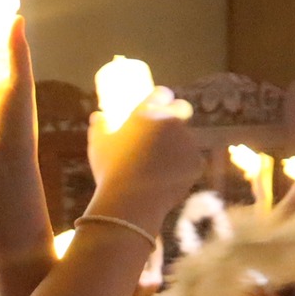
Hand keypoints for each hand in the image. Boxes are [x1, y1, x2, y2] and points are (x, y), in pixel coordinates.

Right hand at [85, 95, 202, 235]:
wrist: (130, 201)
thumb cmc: (111, 170)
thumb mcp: (99, 145)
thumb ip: (100, 126)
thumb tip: (98, 117)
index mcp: (148, 112)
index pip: (162, 94)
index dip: (160, 99)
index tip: (157, 107)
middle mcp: (171, 121)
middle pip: (182, 109)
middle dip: (177, 115)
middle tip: (165, 131)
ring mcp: (187, 142)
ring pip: (187, 138)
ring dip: (178, 144)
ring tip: (162, 164)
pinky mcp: (196, 163)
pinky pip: (192, 161)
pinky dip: (183, 167)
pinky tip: (169, 178)